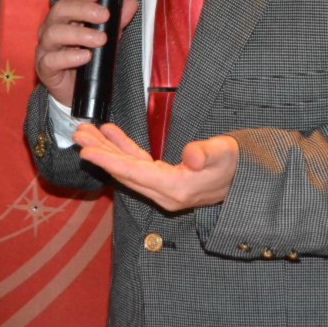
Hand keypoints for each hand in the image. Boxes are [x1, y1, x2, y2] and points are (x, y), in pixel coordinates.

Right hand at [35, 0, 139, 105]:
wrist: (79, 92)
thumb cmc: (89, 60)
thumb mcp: (108, 39)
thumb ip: (117, 21)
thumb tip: (130, 3)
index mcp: (66, 17)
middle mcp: (52, 28)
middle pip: (60, 10)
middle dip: (82, 9)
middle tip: (104, 15)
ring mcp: (46, 47)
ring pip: (54, 33)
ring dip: (79, 34)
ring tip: (100, 39)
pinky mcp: (45, 67)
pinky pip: (52, 59)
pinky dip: (68, 57)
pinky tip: (85, 56)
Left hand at [74, 123, 238, 211]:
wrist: (249, 178)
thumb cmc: (238, 164)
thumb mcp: (226, 154)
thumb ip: (208, 153)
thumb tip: (191, 155)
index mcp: (177, 189)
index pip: (135, 173)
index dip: (110, 161)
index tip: (87, 151)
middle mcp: (166, 194)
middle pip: (125, 172)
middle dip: (100, 153)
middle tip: (78, 135)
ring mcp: (164, 189)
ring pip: (128, 168)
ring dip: (107, 150)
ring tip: (87, 132)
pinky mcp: (166, 180)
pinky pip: (139, 164)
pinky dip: (124, 149)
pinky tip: (111, 133)